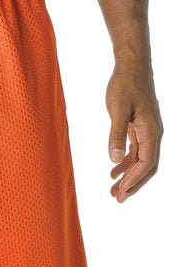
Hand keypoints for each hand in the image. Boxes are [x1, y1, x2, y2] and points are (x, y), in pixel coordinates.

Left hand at [106, 66, 162, 202]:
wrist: (131, 67)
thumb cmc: (125, 85)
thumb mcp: (117, 110)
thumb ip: (116, 134)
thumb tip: (114, 159)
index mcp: (151, 131)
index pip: (146, 162)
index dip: (134, 179)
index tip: (121, 191)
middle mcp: (153, 134)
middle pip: (147, 166)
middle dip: (133, 184)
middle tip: (117, 199)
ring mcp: (147, 132)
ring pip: (140, 161)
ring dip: (128, 176)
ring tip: (112, 190)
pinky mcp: (139, 128)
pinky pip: (135, 151)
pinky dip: (125, 163)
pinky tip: (113, 172)